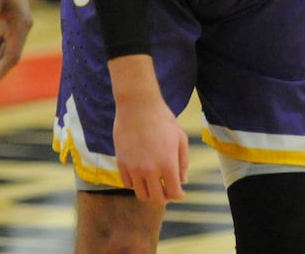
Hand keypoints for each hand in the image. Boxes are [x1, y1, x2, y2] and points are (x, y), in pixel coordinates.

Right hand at [113, 86, 188, 202]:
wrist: (138, 105)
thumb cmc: (163, 119)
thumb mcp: (180, 138)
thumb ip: (183, 162)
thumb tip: (182, 181)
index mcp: (168, 164)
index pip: (174, 194)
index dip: (178, 195)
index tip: (178, 192)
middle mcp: (151, 170)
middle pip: (157, 199)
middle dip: (164, 197)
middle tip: (165, 189)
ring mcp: (134, 168)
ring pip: (141, 195)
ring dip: (149, 192)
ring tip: (152, 183)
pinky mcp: (121, 163)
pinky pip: (128, 184)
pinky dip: (135, 183)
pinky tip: (140, 173)